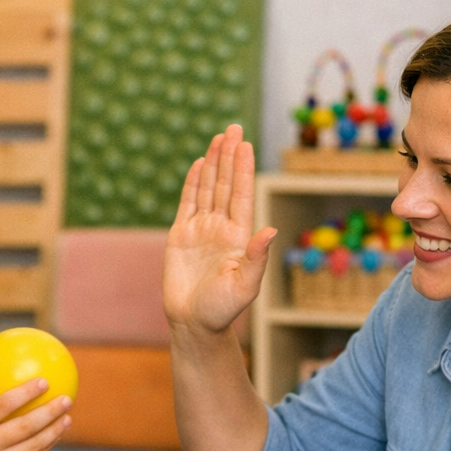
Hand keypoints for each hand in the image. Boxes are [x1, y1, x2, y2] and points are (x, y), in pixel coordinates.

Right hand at [0, 358, 71, 450]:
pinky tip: (55, 435)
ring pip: (33, 446)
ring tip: (68, 417)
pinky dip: (44, 447)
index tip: (45, 381)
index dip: (26, 392)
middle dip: (50, 411)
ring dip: (54, 431)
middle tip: (67, 398)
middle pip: (25, 426)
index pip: (3, 405)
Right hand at [163, 124, 277, 334]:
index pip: (242, 194)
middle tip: (234, 127)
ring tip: (219, 137)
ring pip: (208, 188)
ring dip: (214, 162)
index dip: (243, 169)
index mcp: (239, 236)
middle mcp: (221, 228)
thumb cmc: (222, 310)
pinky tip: (200, 163)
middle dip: (230, 156)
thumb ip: (257, 258)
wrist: (193, 323)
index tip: (245, 144)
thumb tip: (270, 230)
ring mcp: (200, 230)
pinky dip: (193, 183)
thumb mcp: (245, 286)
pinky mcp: (180, 236)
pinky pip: (188, 203)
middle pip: (225, 184)